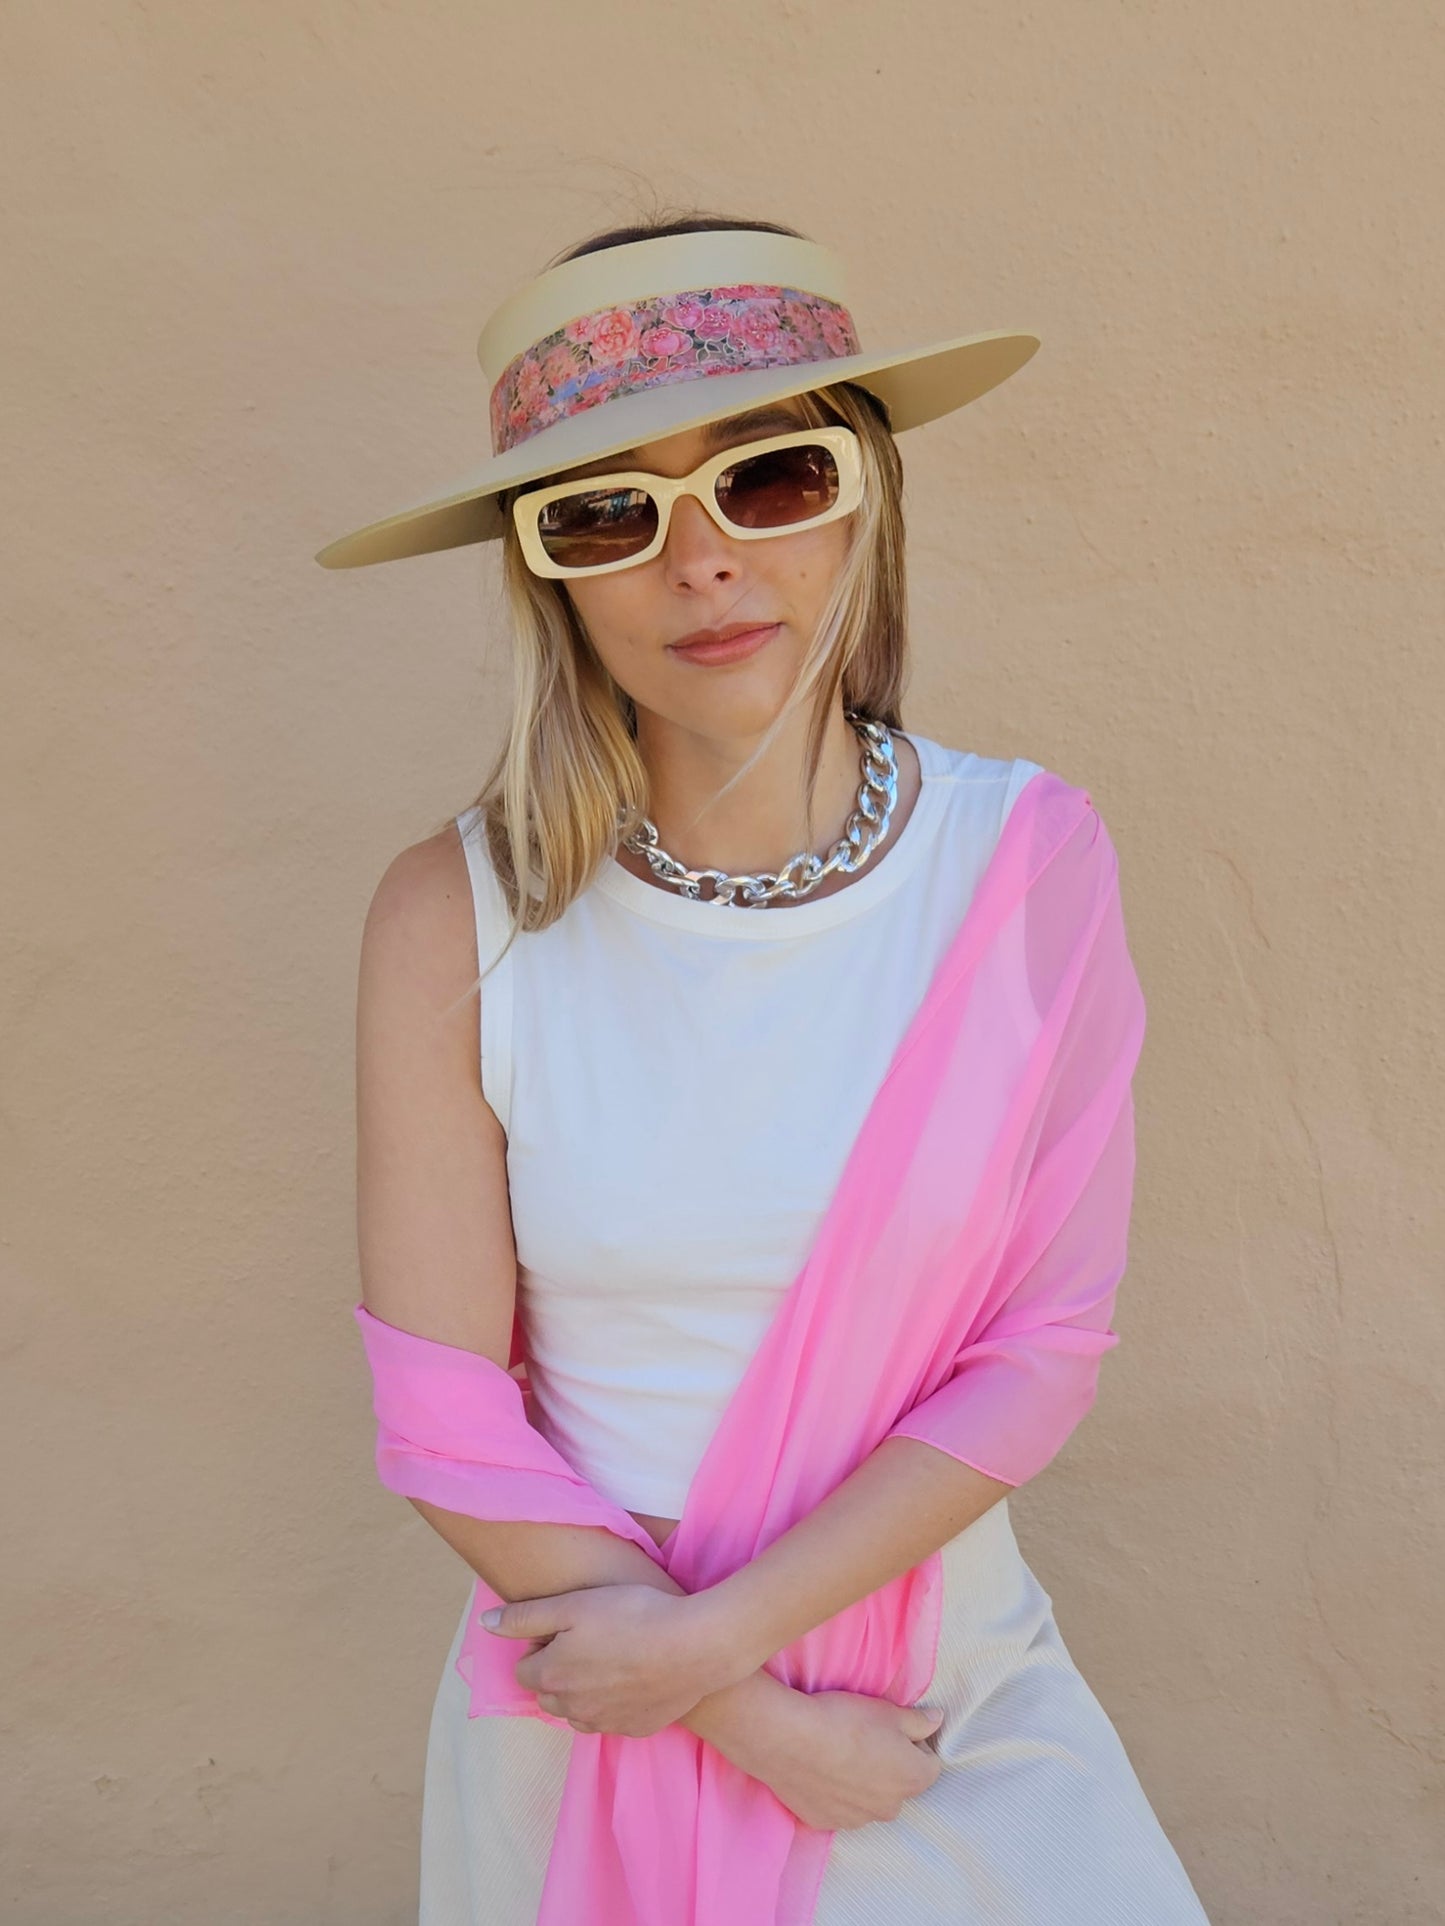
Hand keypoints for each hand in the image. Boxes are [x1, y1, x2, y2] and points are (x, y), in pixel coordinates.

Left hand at [480, 1584, 738, 1737]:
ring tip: (610, 1659)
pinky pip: (611, 1719)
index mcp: (550, 1677)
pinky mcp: (635, 1729)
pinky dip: (612, 1703)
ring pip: (577, 1712)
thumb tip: (485, 1624)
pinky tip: (633, 1677)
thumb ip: (524, 1617)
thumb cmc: (632, 1615)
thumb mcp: (573, 1605)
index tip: (566, 1628)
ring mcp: (605, 1724)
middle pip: (547, 1695)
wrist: (694, 1646)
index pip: (522, 1671)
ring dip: (582, 1691)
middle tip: (588, 1640)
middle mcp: (571, 1709)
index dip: (539, 1646)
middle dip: (556, 1672)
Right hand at [715, 1681, 944, 1832]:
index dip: (914, 1743)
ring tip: (840, 1753)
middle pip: (900, 1786)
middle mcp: (890, 1808)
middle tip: (866, 1739)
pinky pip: (841, 1808)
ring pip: (870, 1800)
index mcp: (912, 1779)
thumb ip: (920, 1721)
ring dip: (864, 1783)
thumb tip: (937, 1720)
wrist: (788, 1739)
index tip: (893, 1728)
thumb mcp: (888, 1710)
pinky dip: (837, 1794)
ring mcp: (857, 1819)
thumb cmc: (844, 1720)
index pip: (929, 1764)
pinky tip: (821, 1769)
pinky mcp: (826, 1822)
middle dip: (890, 1766)